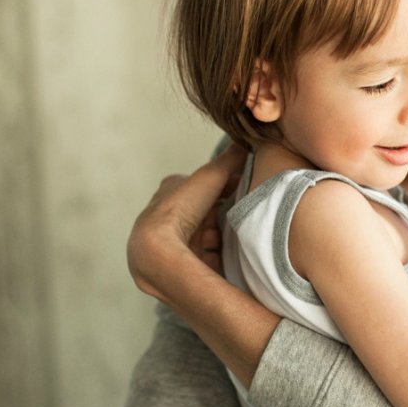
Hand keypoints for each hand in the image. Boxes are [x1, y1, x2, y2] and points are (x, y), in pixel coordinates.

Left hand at [127, 144, 246, 300]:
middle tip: (250, 213)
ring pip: (208, 237)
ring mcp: (175, 243)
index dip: (225, 188)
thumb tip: (247, 142)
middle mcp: (169, 219)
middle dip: (227, 214)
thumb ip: (229, 160)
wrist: (157, 250)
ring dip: (226, 237)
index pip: (202, 189)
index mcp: (169, 195)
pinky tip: (239, 255)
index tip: (246, 189)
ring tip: (248, 235)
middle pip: (206, 214)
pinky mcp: (182, 264)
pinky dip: (224, 256)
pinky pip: (209, 258)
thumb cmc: (179, 209)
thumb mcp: (210, 176)